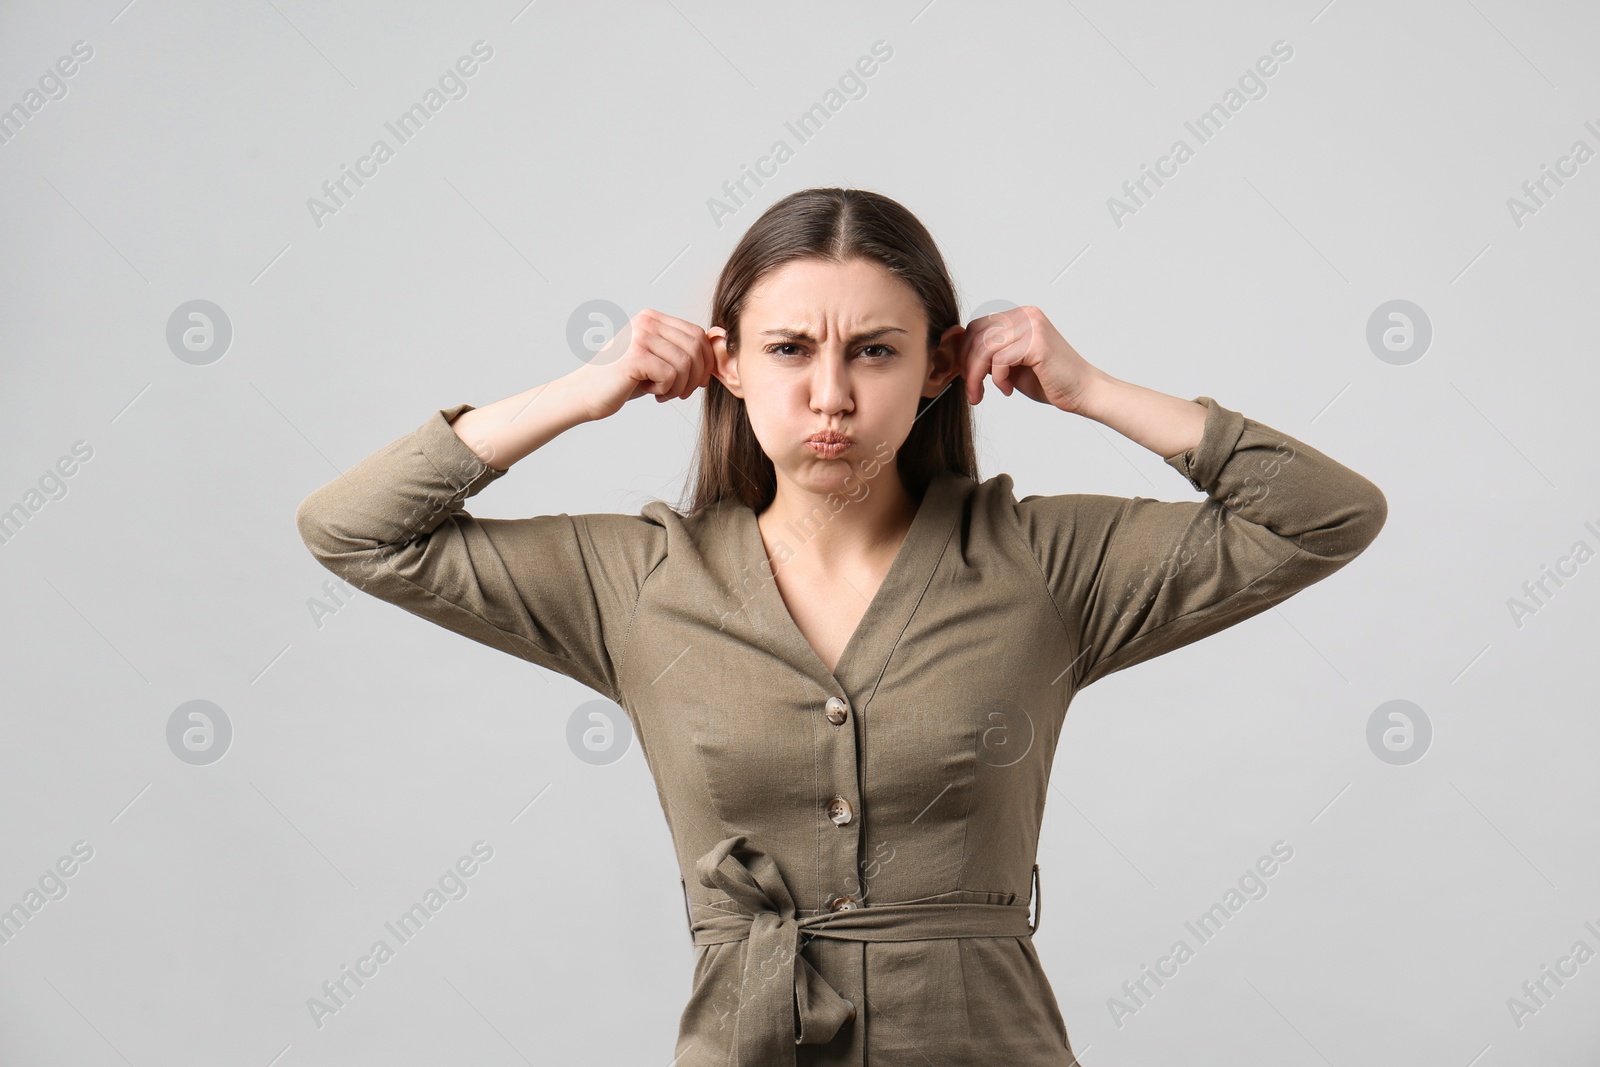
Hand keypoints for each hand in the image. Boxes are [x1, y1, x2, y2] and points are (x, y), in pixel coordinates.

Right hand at [570, 309, 714, 420]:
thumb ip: (680, 351)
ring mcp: (640, 337)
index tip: (697, 381)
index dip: (705, 361)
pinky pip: (670, 376)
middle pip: (696, 348)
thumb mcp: (656, 359)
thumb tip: (716, 352)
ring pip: (685, 364)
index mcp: (652, 318)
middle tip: (680, 392)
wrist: (586, 394)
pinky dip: (666, 390)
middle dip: (695, 377)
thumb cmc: (622, 380)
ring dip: (680, 386)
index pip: (697, 334)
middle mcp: (647, 322)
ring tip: (663, 393)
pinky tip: (650, 392)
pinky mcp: (635, 356)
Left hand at [959, 306, 1102, 413]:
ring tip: (982, 393)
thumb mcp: (1012, 364)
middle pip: (976, 334)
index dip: (965, 353)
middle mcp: (1026, 315)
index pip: (977, 326)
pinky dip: (998, 378)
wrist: (1083, 392)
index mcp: (1020, 316)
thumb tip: (961, 355)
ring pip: (985, 347)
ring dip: (976, 375)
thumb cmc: (1050, 380)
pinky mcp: (1037, 341)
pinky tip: (1008, 389)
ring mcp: (1032, 325)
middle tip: (972, 390)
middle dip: (967, 365)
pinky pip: (1000, 359)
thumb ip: (991, 355)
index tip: (966, 377)